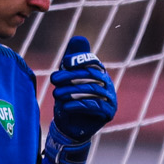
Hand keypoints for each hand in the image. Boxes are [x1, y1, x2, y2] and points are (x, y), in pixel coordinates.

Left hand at [44, 35, 115, 163]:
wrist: (71, 125)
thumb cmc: (69, 97)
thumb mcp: (68, 76)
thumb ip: (73, 59)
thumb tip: (78, 38)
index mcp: (99, 72)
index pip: (93, 62)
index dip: (80, 60)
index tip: (65, 62)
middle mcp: (107, 84)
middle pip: (91, 76)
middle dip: (71, 76)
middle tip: (54, 79)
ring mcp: (110, 98)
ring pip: (91, 91)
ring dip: (72, 91)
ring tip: (56, 94)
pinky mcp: (108, 113)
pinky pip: (94, 107)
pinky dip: (78, 105)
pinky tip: (64, 105)